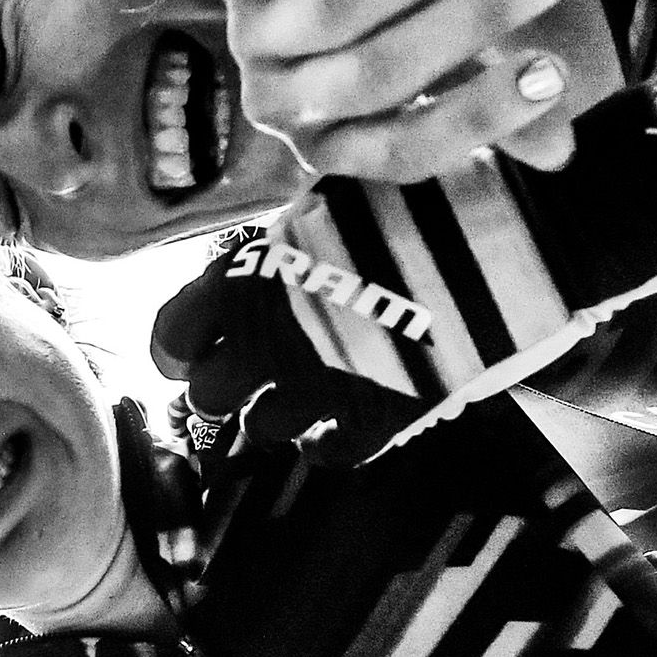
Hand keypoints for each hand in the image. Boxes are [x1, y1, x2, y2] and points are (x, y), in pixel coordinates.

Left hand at [151, 226, 430, 472]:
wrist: (483, 246)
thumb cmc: (397, 206)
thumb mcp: (321, 204)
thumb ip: (279, 245)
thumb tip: (258, 264)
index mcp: (241, 282)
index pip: (172, 337)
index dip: (182, 346)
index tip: (193, 349)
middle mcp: (263, 343)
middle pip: (209, 394)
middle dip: (229, 381)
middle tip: (254, 368)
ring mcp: (316, 389)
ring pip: (262, 426)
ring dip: (279, 410)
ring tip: (307, 387)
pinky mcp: (371, 421)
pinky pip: (328, 452)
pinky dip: (328, 441)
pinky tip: (341, 422)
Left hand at [213, 0, 594, 181]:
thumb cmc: (389, 32)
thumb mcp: (439, 76)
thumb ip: (494, 104)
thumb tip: (559, 152)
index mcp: (333, 148)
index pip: (405, 151)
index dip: (480, 115)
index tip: (553, 72)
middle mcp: (282, 104)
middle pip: (379, 73)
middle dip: (478, 17)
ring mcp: (252, 35)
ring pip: (345, 7)